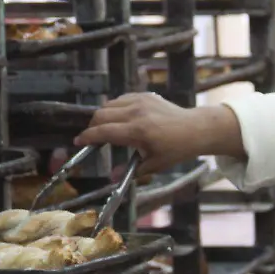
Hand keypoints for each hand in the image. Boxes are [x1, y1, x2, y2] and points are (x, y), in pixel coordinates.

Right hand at [73, 92, 244, 174]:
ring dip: (102, 116)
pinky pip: (121, 99)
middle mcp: (136, 113)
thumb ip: (131, 170)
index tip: (79, 142)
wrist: (195, 128)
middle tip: (92, 138)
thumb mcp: (155, 165)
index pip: (104, 131)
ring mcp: (140, 101)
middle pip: (101, 115)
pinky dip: (115, 108)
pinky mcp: (145, 95)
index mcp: (137, 131)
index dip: (88, 137)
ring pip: (109, 105)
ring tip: (105, 128)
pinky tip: (119, 118)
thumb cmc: (176, 149)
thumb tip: (112, 178)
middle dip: (92, 126)